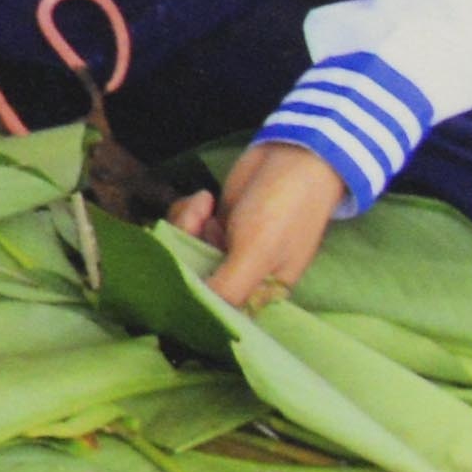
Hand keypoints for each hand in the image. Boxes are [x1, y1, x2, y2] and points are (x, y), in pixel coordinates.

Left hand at [177, 140, 346, 308]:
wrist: (293, 157)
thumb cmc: (282, 209)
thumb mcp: (256, 254)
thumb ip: (229, 289)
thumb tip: (200, 314)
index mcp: (259, 292)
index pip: (215, 308)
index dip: (192, 293)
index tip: (178, 270)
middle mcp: (241, 276)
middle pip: (191, 277)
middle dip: (185, 248)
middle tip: (201, 222)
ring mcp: (225, 250)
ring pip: (182, 249)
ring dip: (186, 224)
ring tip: (204, 205)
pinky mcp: (214, 226)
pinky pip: (184, 229)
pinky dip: (188, 212)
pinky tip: (204, 199)